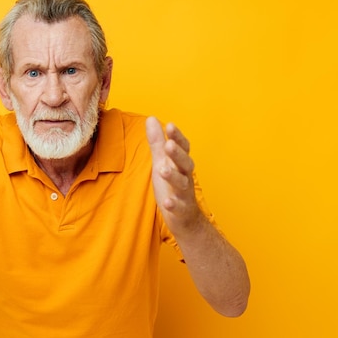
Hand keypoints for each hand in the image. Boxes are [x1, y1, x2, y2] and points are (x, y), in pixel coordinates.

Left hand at [146, 117, 200, 231]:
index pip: (183, 148)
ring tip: (163, 170)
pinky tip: (168, 202)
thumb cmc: (172, 186)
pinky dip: (174, 204)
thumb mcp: (162, 161)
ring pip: (182, 184)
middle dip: (178, 154)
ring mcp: (184, 194)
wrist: (186, 218)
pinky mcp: (181, 210)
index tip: (170, 125)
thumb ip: (157, 142)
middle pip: (185, 163)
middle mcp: (185, 176)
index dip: (178, 137)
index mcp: (180, 164)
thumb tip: (151, 119)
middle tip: (169, 144)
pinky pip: (179, 207)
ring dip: (173, 176)